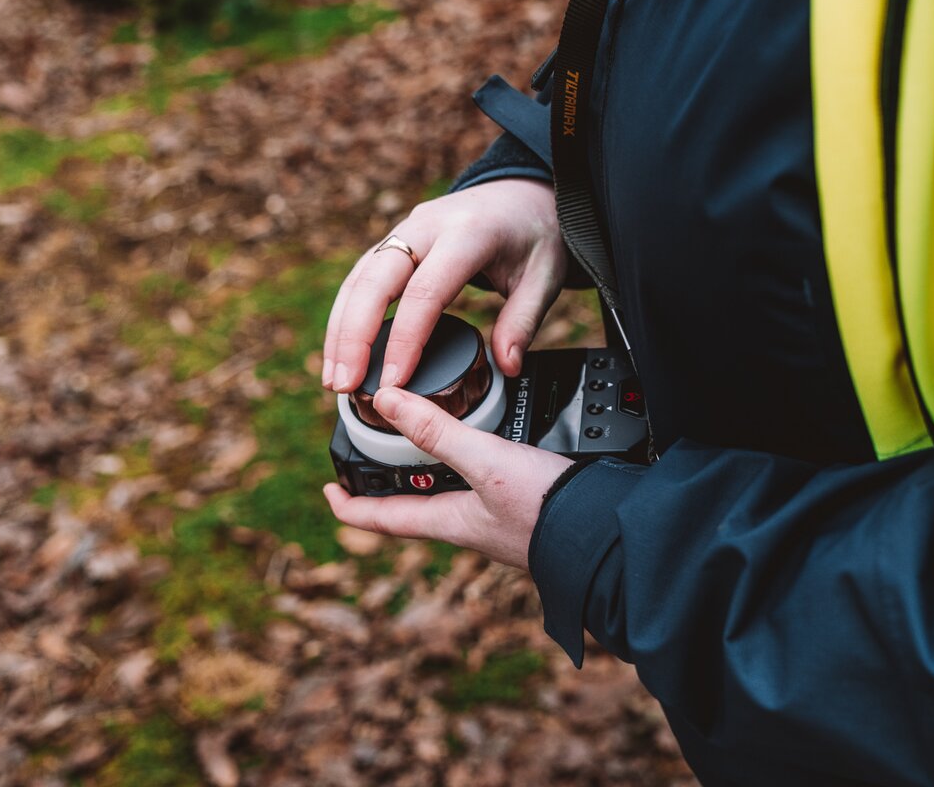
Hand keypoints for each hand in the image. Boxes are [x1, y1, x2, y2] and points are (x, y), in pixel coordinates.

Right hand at [323, 178, 567, 393]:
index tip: (395, 381)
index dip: (406, 339)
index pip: (425, 291)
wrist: (521, 193)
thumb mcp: (544, 276)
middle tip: (345, 384)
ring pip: (360, 278)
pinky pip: (362, 277)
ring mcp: (405, 231)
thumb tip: (506, 366)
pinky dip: (347, 314)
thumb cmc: (533, 234)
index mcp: (468, 233)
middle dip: (354, 336)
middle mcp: (427, 226)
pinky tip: (341, 351)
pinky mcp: (394, 242)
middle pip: (376, 280)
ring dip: (341, 329)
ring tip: (334, 379)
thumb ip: (523, 321)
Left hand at [323, 387, 572, 569]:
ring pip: (449, 492)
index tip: (328, 491)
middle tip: (374, 453)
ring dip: (431, 468)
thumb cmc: (546, 510)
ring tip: (422, 438)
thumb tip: (385, 401)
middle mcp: (468, 523)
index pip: (381, 520)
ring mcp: (497, 518)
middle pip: (413, 504)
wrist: (606, 532)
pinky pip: (483, 483)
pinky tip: (486, 440)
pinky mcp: (524, 505)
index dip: (349, 507)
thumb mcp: (484, 462)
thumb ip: (437, 432)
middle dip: (391, 481)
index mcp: (448, 521)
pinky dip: (471, 461)